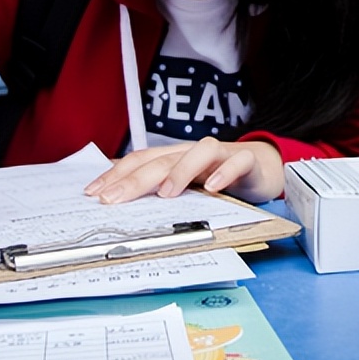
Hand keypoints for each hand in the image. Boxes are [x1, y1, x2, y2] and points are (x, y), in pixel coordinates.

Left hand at [83, 137, 283, 204]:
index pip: (140, 160)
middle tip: (114, 199)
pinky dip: (225, 172)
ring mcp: (220, 154)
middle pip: (162, 159)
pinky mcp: (247, 161)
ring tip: (166, 193)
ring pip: (199, 152)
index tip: (93, 193)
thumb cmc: (218, 178)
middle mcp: (193, 152)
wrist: (264, 166)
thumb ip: (162, 191)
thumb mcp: (188, 187)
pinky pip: (237, 161)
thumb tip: (124, 207)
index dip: (116, 174)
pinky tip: (213, 187)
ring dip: (180, 171)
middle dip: (135, 178)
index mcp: (175, 157)